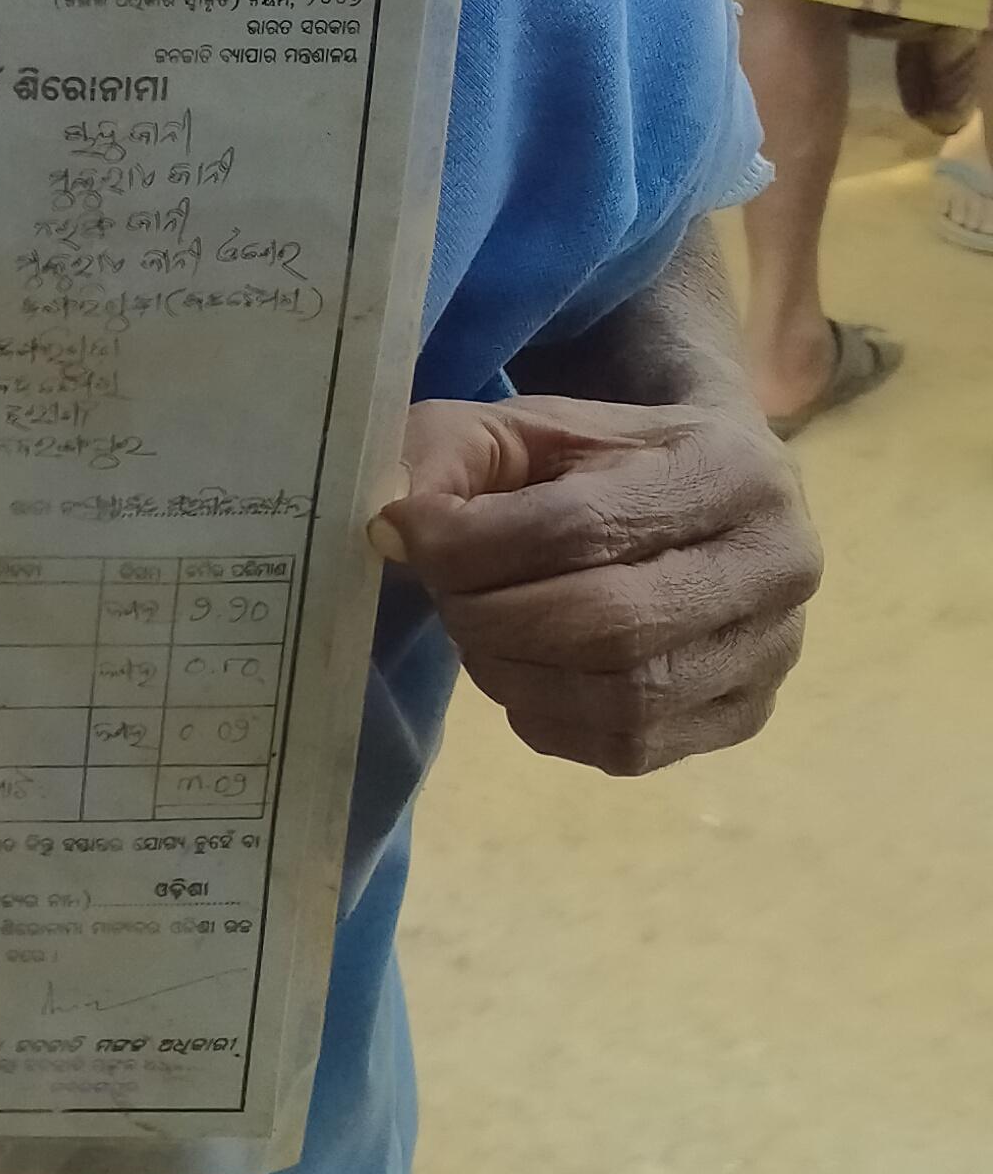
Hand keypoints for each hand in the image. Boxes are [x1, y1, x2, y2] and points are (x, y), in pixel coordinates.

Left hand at [368, 393, 816, 774]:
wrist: (704, 495)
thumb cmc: (605, 458)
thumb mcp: (527, 426)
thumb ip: (451, 456)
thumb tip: (394, 530)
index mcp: (735, 469)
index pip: (585, 526)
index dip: (475, 543)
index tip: (409, 533)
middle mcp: (779, 566)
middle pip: (610, 624)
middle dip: (493, 616)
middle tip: (441, 594)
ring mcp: (772, 654)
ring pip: (621, 699)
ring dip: (514, 673)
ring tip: (479, 630)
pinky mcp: (744, 717)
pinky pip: (626, 747)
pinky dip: (547, 716)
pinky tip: (525, 671)